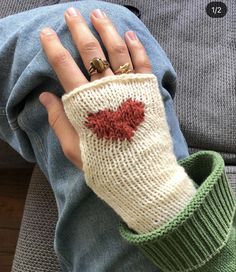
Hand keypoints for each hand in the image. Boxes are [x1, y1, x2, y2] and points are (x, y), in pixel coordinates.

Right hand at [39, 7, 151, 169]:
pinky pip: (142, 63)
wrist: (140, 173)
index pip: (65, 67)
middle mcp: (107, 90)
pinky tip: (129, 34)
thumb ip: (59, 120)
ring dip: (107, 29)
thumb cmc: (104, 163)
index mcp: (85, 103)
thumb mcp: (73, 148)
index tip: (46, 33)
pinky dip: (136, 46)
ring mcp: (129, 88)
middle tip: (72, 14)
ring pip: (117, 50)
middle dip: (79, 30)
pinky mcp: (148, 91)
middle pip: (91, 52)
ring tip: (98, 14)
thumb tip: (45, 96)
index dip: (53, 48)